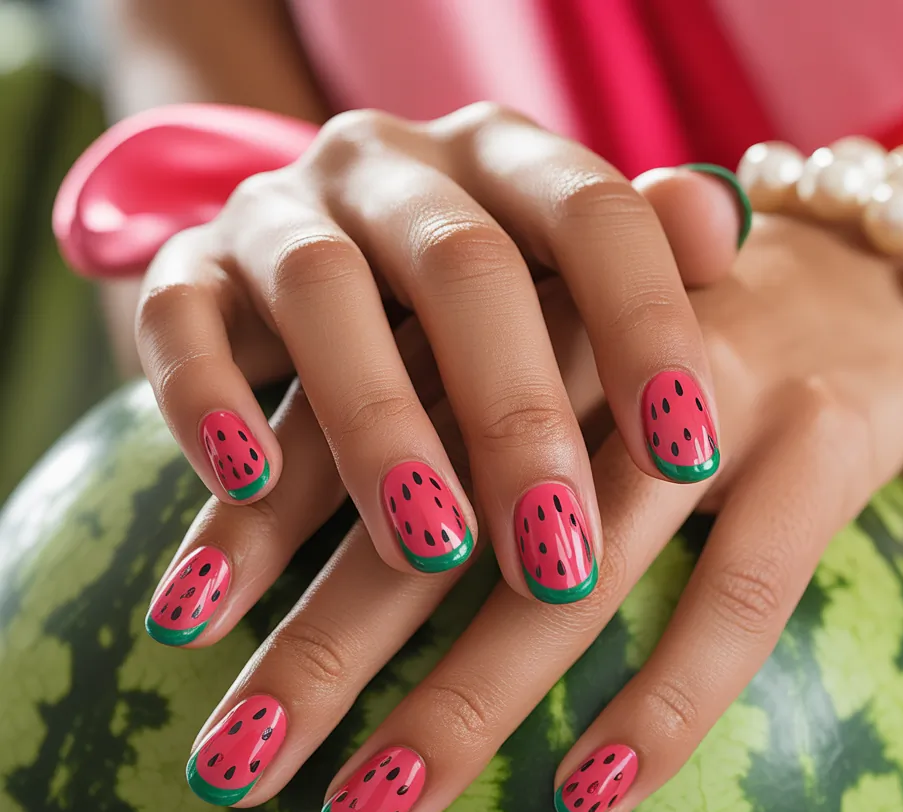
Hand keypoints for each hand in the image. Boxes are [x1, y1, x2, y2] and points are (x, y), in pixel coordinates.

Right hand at [136, 102, 745, 606]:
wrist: (311, 262)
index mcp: (504, 161)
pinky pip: (177, 320)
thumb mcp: (557, 278)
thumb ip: (636, 264)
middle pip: (462, 267)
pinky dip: (208, 400)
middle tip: (561, 557)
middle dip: (516, 418)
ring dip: (379, 431)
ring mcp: (282, 212)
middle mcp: (393, 169)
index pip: (593, 212)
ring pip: (325, 294)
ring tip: (430, 550)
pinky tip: (248, 484)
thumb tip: (724, 231)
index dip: (647, 323)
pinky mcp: (186, 269)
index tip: (691, 456)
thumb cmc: (473, 302)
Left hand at [162, 210, 902, 811]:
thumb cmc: (670, 343)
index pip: (361, 407)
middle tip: (234, 765)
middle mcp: (599, 328)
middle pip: (445, 502)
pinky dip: (668, 696)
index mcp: (511, 293)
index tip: (178, 627)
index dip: (263, 517)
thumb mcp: (554, 345)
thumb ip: (448, 407)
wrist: (861, 284)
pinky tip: (589, 794)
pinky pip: (741, 592)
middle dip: (327, 642)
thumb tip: (318, 519)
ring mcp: (719, 382)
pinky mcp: (827, 441)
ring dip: (466, 694)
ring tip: (370, 810)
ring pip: (577, 561)